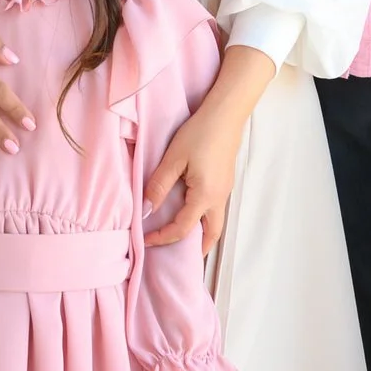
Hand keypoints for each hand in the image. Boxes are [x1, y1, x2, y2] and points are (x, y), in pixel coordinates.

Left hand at [143, 100, 244, 250]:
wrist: (226, 114)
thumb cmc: (200, 133)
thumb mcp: (173, 159)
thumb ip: (158, 186)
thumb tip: (146, 211)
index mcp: (205, 196)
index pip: (182, 229)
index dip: (162, 238)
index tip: (145, 240)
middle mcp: (219, 199)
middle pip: (211, 235)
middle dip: (196, 249)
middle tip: (177, 256)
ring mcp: (225, 191)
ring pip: (216, 223)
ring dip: (202, 235)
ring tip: (185, 238)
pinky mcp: (225, 182)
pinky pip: (216, 210)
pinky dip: (205, 220)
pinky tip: (191, 212)